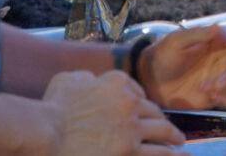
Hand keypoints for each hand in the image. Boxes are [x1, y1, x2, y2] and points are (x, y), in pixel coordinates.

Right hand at [43, 69, 183, 155]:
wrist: (45, 132)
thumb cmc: (51, 107)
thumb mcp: (68, 79)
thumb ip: (86, 78)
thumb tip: (92, 80)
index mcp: (116, 82)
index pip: (136, 91)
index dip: (141, 102)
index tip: (144, 110)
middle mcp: (130, 101)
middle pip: (153, 111)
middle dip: (161, 119)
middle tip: (169, 128)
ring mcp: (131, 127)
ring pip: (163, 131)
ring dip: (174, 136)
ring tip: (180, 142)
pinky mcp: (129, 150)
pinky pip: (159, 153)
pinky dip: (172, 155)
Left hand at [138, 25, 225, 109]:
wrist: (148, 81)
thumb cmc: (161, 55)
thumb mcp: (176, 41)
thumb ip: (198, 34)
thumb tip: (221, 29)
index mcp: (215, 43)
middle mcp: (221, 60)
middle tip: (217, 85)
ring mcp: (219, 78)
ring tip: (209, 93)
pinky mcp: (215, 95)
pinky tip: (212, 99)